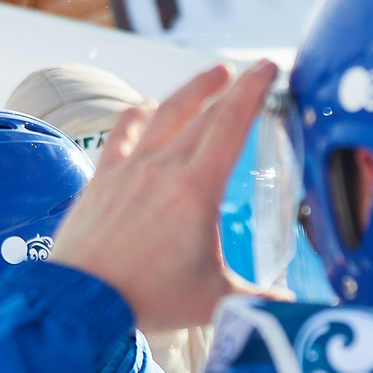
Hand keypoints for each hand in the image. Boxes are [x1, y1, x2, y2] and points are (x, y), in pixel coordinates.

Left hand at [48, 61, 281, 333]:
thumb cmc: (148, 298)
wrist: (82, 300)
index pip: (231, 124)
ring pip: (164, 114)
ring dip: (190, 91)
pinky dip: (137, 115)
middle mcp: (163, 167)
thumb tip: (291, 304)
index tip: (268, 68)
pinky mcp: (102, 179)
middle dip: (231, 86)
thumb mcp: (216, 300)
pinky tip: (143, 107)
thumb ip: (259, 298)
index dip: (254, 91)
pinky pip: (122, 134)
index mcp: (197, 188)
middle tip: (249, 70)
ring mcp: (129, 169)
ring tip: (209, 75)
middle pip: (203, 112)